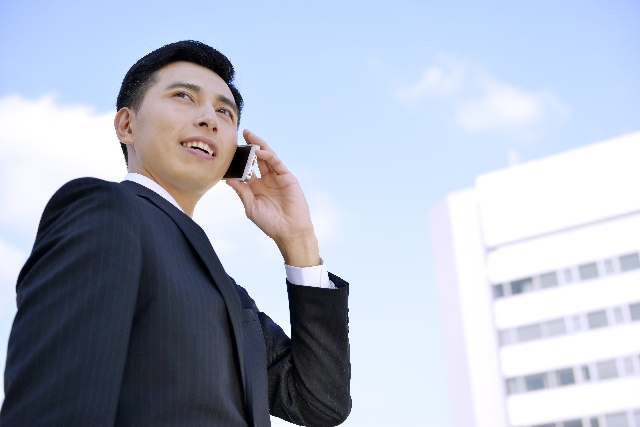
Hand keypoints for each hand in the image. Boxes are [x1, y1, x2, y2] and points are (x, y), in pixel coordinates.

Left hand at [226, 130, 319, 266]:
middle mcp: (267, 180)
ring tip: (249, 135)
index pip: (246, 169)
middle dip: (250, 147)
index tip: (229, 150)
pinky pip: (277, 163)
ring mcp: (277, 177)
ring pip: (267, 157)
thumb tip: (228, 178)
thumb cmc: (270, 223)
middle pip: (257, 159)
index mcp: (256, 187)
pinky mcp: (287, 177)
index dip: (239, 160)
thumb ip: (241, 191)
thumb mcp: (251, 206)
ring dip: (259, 145)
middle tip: (241, 134)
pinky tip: (261, 151)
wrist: (289, 231)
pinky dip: (269, 156)